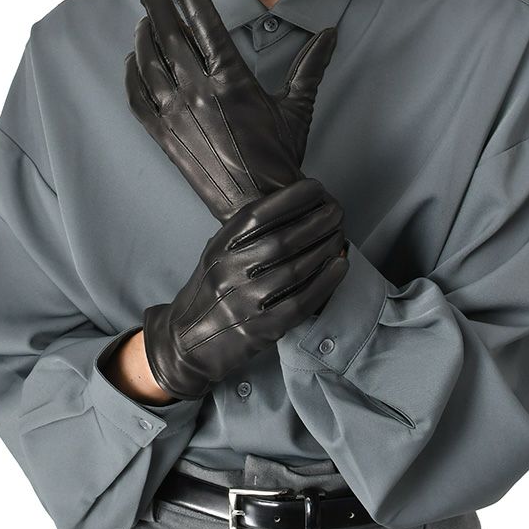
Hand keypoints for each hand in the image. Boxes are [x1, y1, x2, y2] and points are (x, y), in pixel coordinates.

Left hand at [125, 0, 337, 222]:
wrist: (260, 205)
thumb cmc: (280, 156)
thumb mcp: (297, 108)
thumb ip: (310, 65)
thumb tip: (331, 33)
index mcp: (233, 80)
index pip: (204, 22)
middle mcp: (199, 92)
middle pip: (169, 35)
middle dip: (157, 7)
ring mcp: (177, 115)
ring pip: (148, 63)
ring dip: (143, 36)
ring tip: (143, 22)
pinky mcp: (164, 137)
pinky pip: (138, 98)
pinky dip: (131, 75)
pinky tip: (132, 61)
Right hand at [142, 177, 348, 400]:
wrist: (188, 341)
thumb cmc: (211, 290)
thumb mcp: (217, 254)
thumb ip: (245, 234)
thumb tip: (293, 207)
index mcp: (219, 249)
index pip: (257, 215)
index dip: (290, 198)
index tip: (316, 187)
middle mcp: (230, 273)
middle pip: (282, 241)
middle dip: (316, 222)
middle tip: (336, 211)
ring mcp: (246, 302)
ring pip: (295, 269)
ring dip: (324, 248)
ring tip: (340, 233)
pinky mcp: (263, 328)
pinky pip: (301, 300)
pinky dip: (326, 281)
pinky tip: (340, 265)